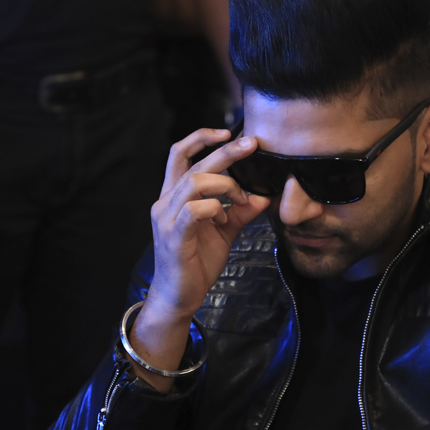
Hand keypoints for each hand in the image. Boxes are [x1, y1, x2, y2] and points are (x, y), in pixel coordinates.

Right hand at [145, 128, 269, 319]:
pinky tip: (223, 218)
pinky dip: (215, 208)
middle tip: (251, 144)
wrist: (179, 297)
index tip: (227, 132)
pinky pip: (194, 210)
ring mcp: (166, 218)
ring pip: (194, 182)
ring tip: (240, 198)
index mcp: (174, 196)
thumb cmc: (196, 262)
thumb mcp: (224, 231)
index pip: (179, 154)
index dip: (201, 137)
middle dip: (225, 150)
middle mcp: (166, 202)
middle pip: (193, 163)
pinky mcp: (173, 236)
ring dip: (224, 184)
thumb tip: (264, 196)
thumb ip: (240, 211)